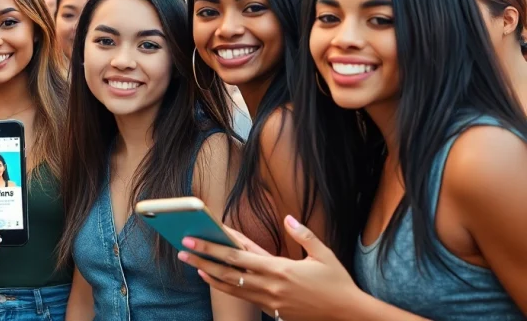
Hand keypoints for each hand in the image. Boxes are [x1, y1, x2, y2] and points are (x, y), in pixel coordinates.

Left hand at [178, 216, 363, 320]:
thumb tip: (288, 217)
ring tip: (193, 266)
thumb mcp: (323, 254)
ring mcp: (269, 301)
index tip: (194, 239)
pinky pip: (243, 298)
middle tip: (182, 251)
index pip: (237, 256)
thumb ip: (303, 234)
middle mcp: (270, 286)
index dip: (213, 247)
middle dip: (202, 261)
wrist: (346, 315)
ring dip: (210, 276)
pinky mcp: (272, 311)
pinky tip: (216, 280)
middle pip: (227, 272)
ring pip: (232, 288)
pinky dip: (226, 288)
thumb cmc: (336, 283)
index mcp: (280, 269)